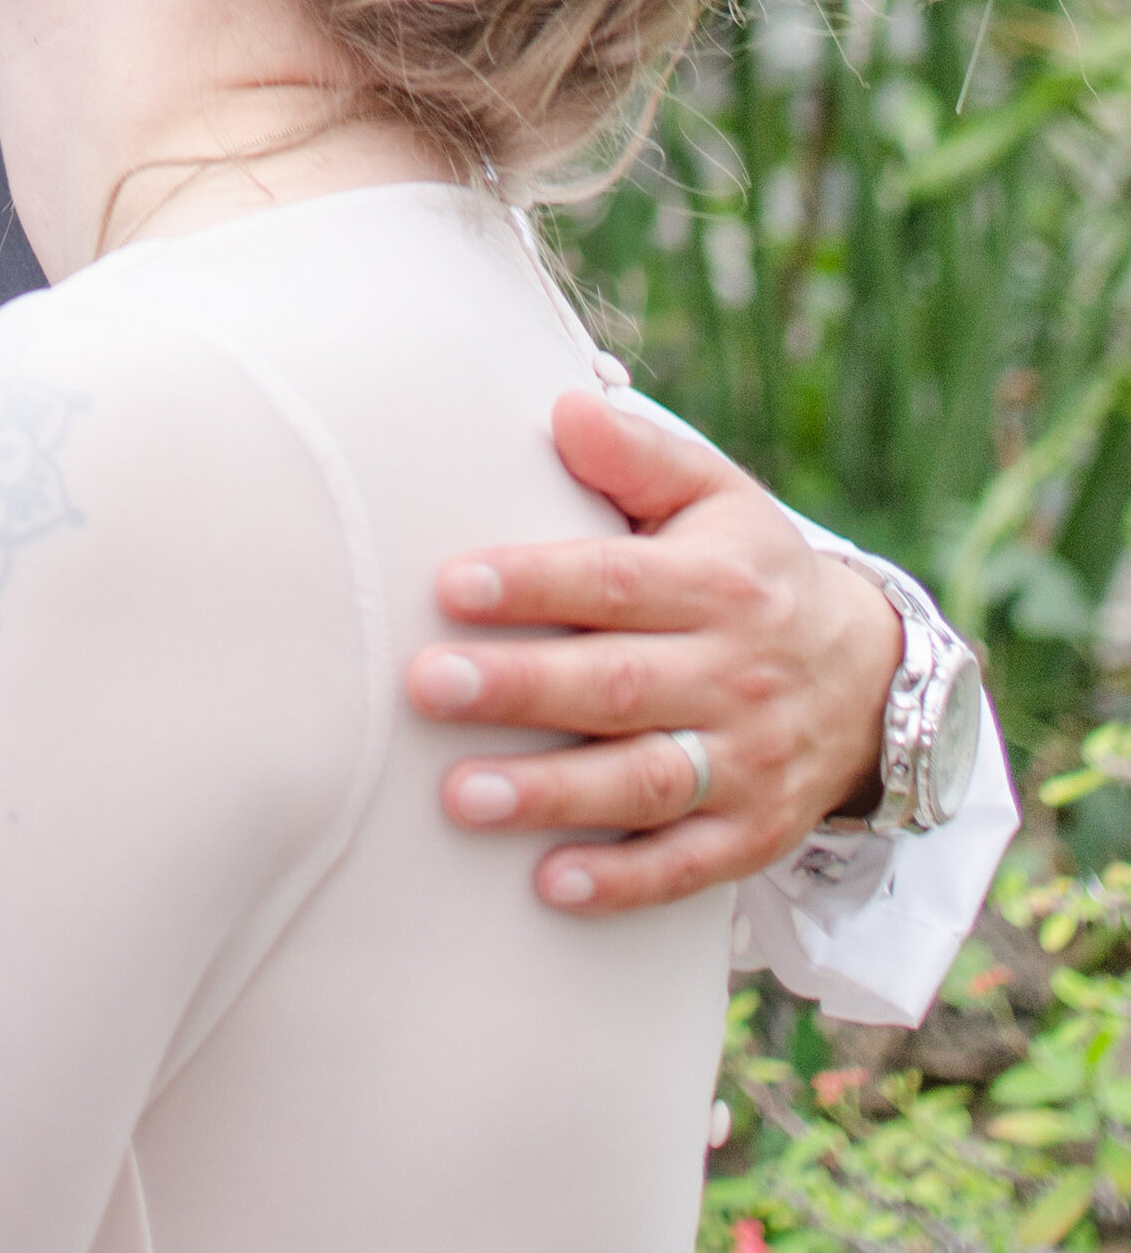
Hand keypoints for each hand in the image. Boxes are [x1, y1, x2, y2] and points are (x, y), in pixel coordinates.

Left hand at [406, 389, 903, 916]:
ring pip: (646, 784)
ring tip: (459, 795)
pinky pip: (687, 867)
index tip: (452, 583)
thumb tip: (563, 409)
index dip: (536, 583)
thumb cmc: (750, 567)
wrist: (868, 675)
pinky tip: (549, 884)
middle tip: (426, 686)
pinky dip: (623, 882)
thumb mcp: (714, 494)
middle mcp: (737, 675)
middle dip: (520, 689)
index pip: (617, 583)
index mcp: (720, 584)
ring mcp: (748, 762)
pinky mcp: (752, 834)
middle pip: (618, 687)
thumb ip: (638, 455)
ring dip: (552, 794)